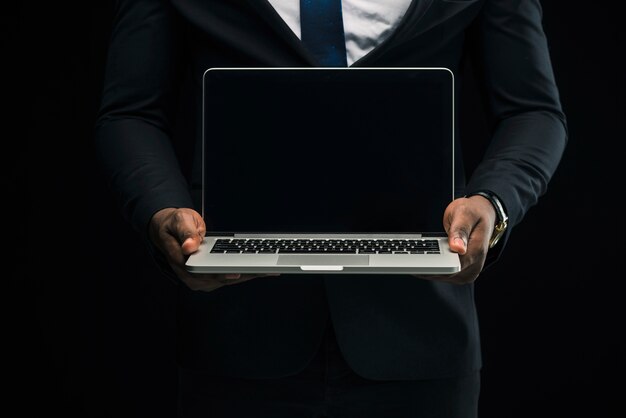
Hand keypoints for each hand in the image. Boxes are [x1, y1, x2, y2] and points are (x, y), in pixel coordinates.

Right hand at [149, 208, 274, 291]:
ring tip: (268, 270)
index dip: (222, 274)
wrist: (171, 229)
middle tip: (264, 270)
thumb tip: (190, 246)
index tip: (237, 273)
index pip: (204, 272)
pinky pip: (230, 275)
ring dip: (249, 275)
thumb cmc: (175, 225)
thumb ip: (186, 234)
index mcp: (183, 263)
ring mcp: (202, 278)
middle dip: (244, 274)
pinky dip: (246, 272)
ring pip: (228, 279)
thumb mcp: (180, 221)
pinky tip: (260, 269)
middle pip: (221, 278)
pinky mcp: (211, 277)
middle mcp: (192, 276)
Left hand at [414, 195, 495, 284]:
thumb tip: (458, 248)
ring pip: (442, 276)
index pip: (452, 267)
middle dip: (427, 267)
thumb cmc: (473, 213)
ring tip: (414, 259)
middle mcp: (474, 266)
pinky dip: (431, 267)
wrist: (480, 213)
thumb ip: (460, 231)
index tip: (417, 263)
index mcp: (476, 252)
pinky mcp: (460, 272)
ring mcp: (467, 271)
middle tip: (410, 259)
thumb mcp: (465, 214)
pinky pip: (443, 273)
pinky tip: (420, 261)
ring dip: (427, 268)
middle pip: (445, 274)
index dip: (434, 266)